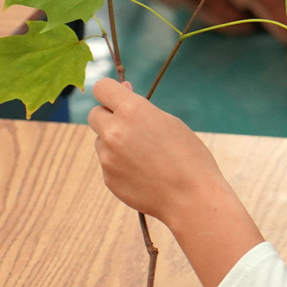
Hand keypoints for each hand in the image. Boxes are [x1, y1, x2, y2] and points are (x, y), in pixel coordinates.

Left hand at [87, 77, 232, 224]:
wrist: (192, 198)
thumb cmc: (189, 156)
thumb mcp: (169, 122)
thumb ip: (141, 108)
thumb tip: (123, 91)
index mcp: (132, 111)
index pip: (102, 87)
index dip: (111, 91)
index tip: (121, 97)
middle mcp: (114, 131)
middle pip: (94, 114)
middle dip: (108, 116)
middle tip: (131, 125)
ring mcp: (108, 157)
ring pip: (101, 140)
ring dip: (114, 141)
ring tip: (145, 155)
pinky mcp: (108, 178)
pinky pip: (108, 163)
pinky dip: (120, 164)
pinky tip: (144, 172)